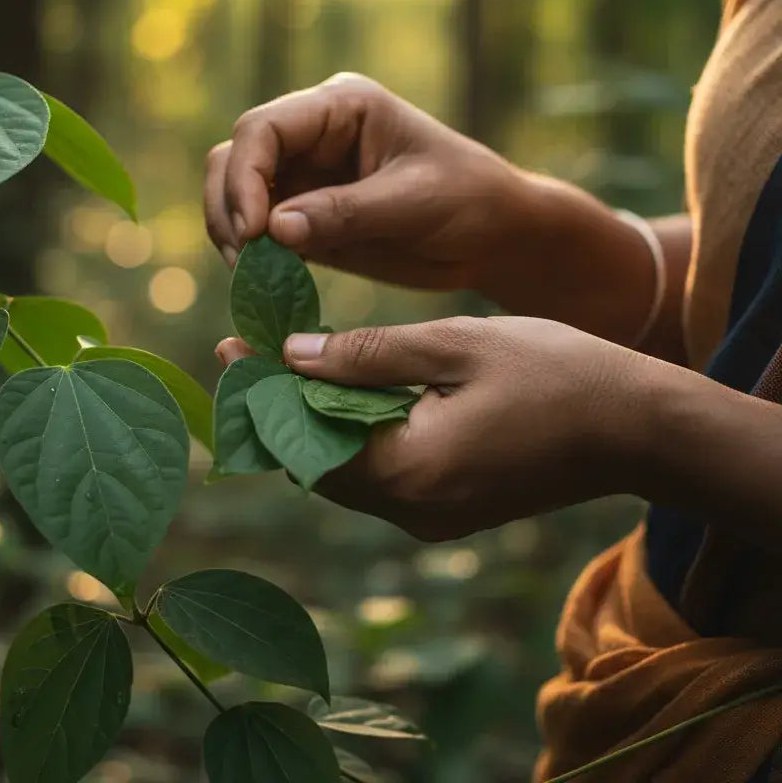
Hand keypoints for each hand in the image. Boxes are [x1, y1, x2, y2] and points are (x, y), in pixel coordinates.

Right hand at [205, 73, 658, 343]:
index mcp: (340, 107)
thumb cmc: (471, 201)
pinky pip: (255, 231)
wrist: (495, 237)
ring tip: (252, 275)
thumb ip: (345, 213)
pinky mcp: (303, 216)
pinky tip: (264, 281)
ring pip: (233, 193)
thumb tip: (272, 229)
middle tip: (246, 261)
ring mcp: (304, 176)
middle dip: (230, 207)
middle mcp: (312, 135)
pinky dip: (249, 255)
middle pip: (234, 157)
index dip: (245, 176)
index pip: (264, 128)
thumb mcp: (414, 203)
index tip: (253, 231)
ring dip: (231, 233)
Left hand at [217, 317, 652, 540]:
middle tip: (250, 351)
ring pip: (345, 471)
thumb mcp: (451, 344)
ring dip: (314, 421)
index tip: (228, 346)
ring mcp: (431, 519)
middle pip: (315, 463)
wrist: (637, 428)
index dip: (259, 394)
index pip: (301, 439)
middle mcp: (410, 510)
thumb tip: (290, 355)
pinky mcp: (450, 511)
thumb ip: (365, 354)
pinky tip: (346, 391)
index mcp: (407, 470)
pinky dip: (354, 436)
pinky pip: (381, 476)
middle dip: (279, 408)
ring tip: (287, 363)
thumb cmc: (553, 372)